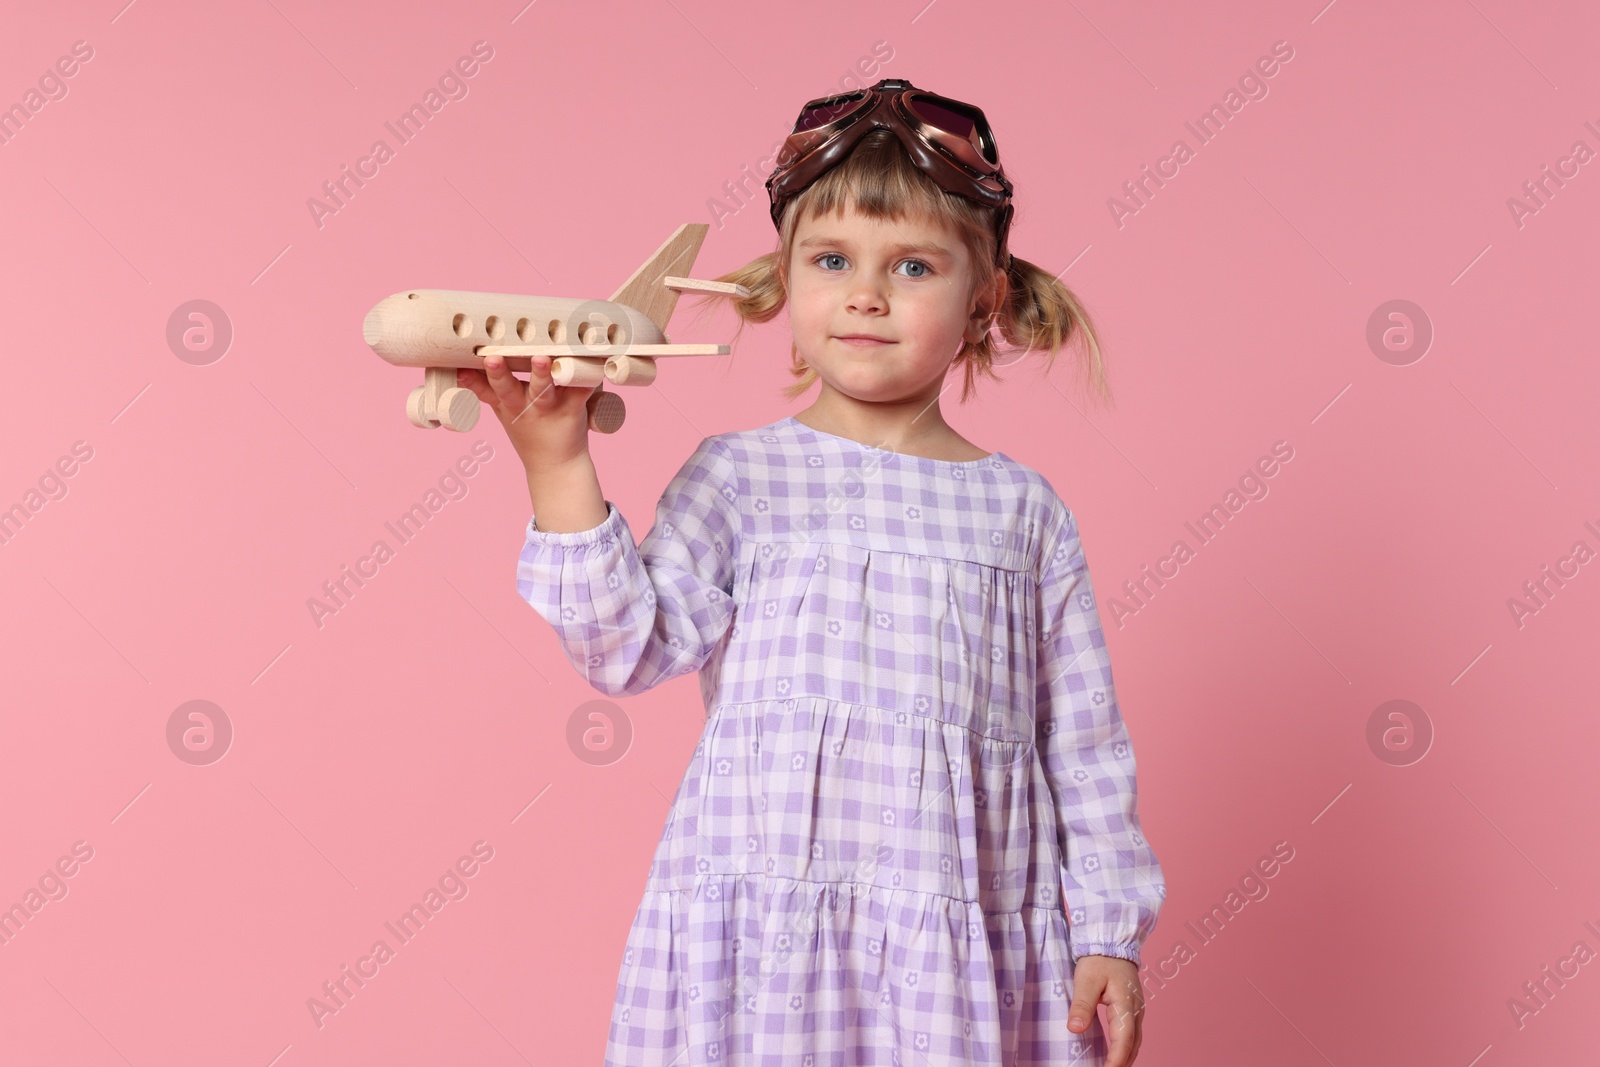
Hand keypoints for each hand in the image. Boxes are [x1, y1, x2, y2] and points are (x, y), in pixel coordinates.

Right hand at [455, 354, 596, 470]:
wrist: (556, 462)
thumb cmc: (528, 427)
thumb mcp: (501, 410)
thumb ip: (483, 387)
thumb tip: (458, 366)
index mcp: (506, 403)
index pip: (485, 390)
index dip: (474, 379)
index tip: (462, 367)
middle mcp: (523, 405)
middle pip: (507, 388)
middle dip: (498, 374)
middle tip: (492, 359)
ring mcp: (548, 407)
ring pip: (542, 389)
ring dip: (540, 374)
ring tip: (540, 359)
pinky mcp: (572, 408)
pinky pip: (580, 390)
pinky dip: (586, 377)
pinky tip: (590, 362)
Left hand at [1067, 954, 1144, 1066]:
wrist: (1111, 944)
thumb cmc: (1099, 960)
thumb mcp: (1086, 980)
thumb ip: (1082, 1005)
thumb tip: (1075, 1029)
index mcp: (1125, 1005)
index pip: (1123, 1040)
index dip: (1116, 1060)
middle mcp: (1136, 1011)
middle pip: (1133, 1045)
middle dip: (1122, 1063)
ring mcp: (1137, 1010)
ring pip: (1135, 1041)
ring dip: (1126, 1057)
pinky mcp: (1133, 1009)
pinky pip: (1134, 1034)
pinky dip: (1126, 1048)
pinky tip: (1117, 1054)